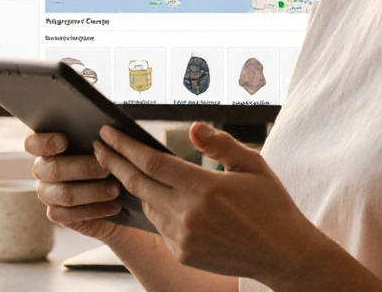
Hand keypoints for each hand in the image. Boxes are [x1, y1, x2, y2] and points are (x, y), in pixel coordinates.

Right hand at [26, 132, 126, 243]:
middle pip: (54, 169)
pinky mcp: (56, 213)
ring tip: (116, 189)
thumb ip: (95, 137)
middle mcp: (42, 169)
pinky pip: (70, 214)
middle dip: (84, 168)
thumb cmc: (107, 157)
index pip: (33, 144)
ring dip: (93, 192)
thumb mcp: (102, 143)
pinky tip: (115, 205)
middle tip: (107, 169)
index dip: (45, 142)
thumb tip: (103, 130)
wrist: (116, 191)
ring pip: (64, 194)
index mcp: (47, 147)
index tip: (64, 141)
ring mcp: (47, 192)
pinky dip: (96, 210)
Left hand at [93, 122, 323, 284]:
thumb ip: (219, 143)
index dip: (125, 146)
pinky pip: (159, 225)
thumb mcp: (252, 164)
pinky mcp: (183, 254)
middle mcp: (189, 215)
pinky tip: (156, 195)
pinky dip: (155, 207)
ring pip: (147, 204)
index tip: (108, 132)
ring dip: (135, 185)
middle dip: (113, 162)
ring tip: (126, 167)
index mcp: (205, 188)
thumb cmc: (271, 205)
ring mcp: (183, 238)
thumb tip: (193, 127)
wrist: (283, 254)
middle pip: (138, 183)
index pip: (151, 162)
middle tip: (98, 146)